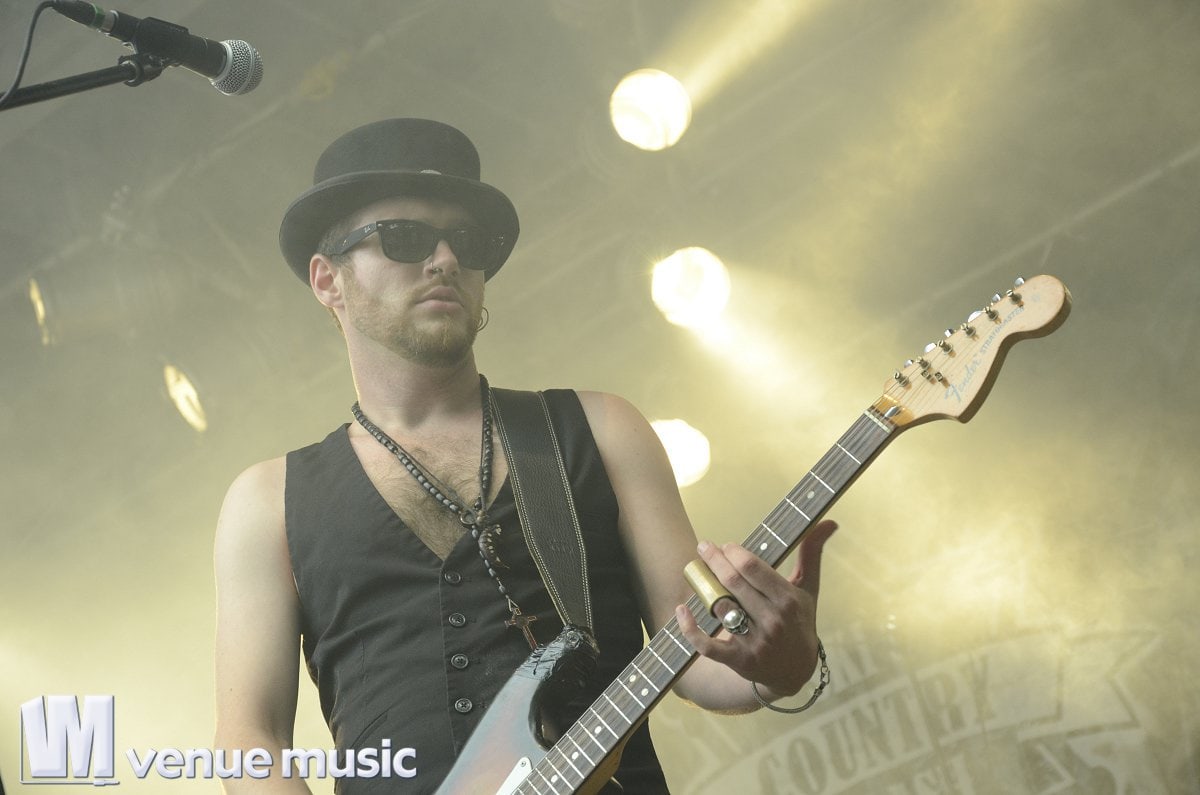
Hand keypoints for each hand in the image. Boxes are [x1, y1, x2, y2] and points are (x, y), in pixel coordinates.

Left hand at [675, 520, 837, 696]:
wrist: (795, 671)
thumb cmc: (799, 621)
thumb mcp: (808, 588)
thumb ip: (812, 554)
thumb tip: (830, 522)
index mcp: (788, 600)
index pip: (752, 568)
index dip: (734, 553)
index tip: (726, 546)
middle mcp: (773, 621)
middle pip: (733, 583)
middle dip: (714, 560)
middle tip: (704, 547)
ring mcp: (755, 642)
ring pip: (720, 608)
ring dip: (703, 588)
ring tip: (697, 573)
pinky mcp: (738, 660)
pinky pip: (707, 645)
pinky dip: (690, 628)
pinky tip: (682, 609)